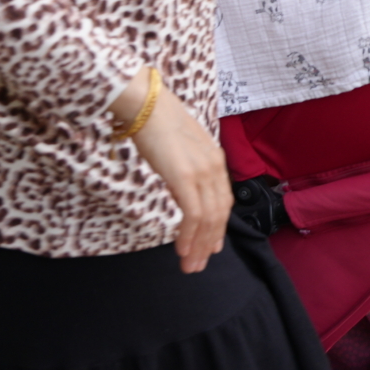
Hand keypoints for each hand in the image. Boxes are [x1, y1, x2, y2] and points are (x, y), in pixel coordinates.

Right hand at [120, 75, 231, 272]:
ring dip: (199, 245)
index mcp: (215, 159)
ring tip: (191, 266)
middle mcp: (214, 167)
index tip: (212, 246)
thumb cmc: (157, 123)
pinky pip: (193, 215)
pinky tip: (183, 250)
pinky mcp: (185, 177)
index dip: (218, 226)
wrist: (147, 104)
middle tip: (199, 265)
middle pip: (219, 214)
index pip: (222, 201)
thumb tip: (182, 188)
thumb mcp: (180, 148)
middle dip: (209, 243)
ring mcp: (201, 172)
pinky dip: (189, 236)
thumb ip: (187, 168)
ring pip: (208, 219)